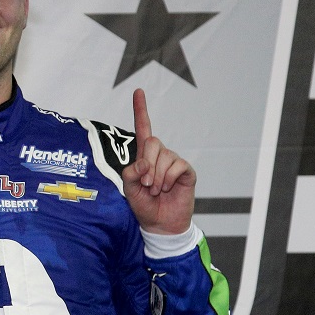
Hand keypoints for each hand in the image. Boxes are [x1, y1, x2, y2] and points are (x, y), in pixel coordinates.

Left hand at [122, 88, 194, 234]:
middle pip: (151, 142)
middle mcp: (159, 154)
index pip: (143, 128)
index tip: (138, 91)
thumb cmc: (143, 205)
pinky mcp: (186, 171)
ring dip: (156, 176)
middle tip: (146, 184)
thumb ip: (130, 173)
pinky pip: (177, 166)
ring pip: (163, 156)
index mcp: (143, 155)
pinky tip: (167, 189)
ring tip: (156, 190)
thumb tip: (143, 164)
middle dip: (146, 164)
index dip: (141, 110)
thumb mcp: (128, 188)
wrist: (160, 223)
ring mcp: (174, 161)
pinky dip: (168, 179)